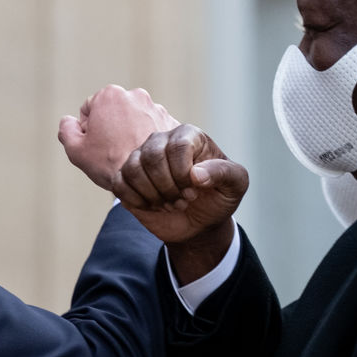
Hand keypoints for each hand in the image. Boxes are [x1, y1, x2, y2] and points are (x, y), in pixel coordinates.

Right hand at [58, 84, 179, 189]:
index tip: (97, 146)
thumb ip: (66, 130)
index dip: (89, 131)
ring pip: (135, 120)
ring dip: (130, 133)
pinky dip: (147, 139)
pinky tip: (143, 156)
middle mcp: (135, 95)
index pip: (90, 110)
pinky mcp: (172, 122)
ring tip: (129, 155)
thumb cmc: (110, 163)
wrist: (148, 179)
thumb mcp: (77, 150)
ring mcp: (156, 108)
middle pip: (114, 112)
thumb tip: (68, 121)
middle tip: (112, 152)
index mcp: (110, 95)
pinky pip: (153, 128)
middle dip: (111, 129)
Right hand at [113, 124, 247, 249]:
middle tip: (183, 201)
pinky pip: (120, 183)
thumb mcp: (236, 185)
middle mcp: (162, 141)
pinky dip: (136, 200)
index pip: (178, 146)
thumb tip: (196, 174)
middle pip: (152, 156)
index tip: (194, 191)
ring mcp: (142, 158)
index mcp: (189, 136)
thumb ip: (224, 173)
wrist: (200, 221)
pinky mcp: (127, 177)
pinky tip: (153, 206)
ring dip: (153, 195)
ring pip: (133, 169)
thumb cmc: (219, 196)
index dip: (183, 173)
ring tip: (170, 204)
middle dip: (168, 187)